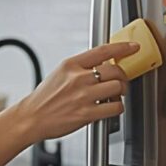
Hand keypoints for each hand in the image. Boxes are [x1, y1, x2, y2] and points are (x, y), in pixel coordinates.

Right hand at [15, 42, 137, 141]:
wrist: (32, 118)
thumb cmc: (45, 98)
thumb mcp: (60, 73)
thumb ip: (80, 68)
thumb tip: (103, 64)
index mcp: (71, 65)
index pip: (103, 51)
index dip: (122, 47)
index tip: (133, 47)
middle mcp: (78, 78)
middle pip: (115, 70)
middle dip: (122, 77)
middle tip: (120, 82)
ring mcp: (83, 96)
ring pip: (118, 87)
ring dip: (121, 92)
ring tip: (114, 96)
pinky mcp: (87, 114)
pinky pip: (115, 107)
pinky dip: (117, 108)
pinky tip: (110, 108)